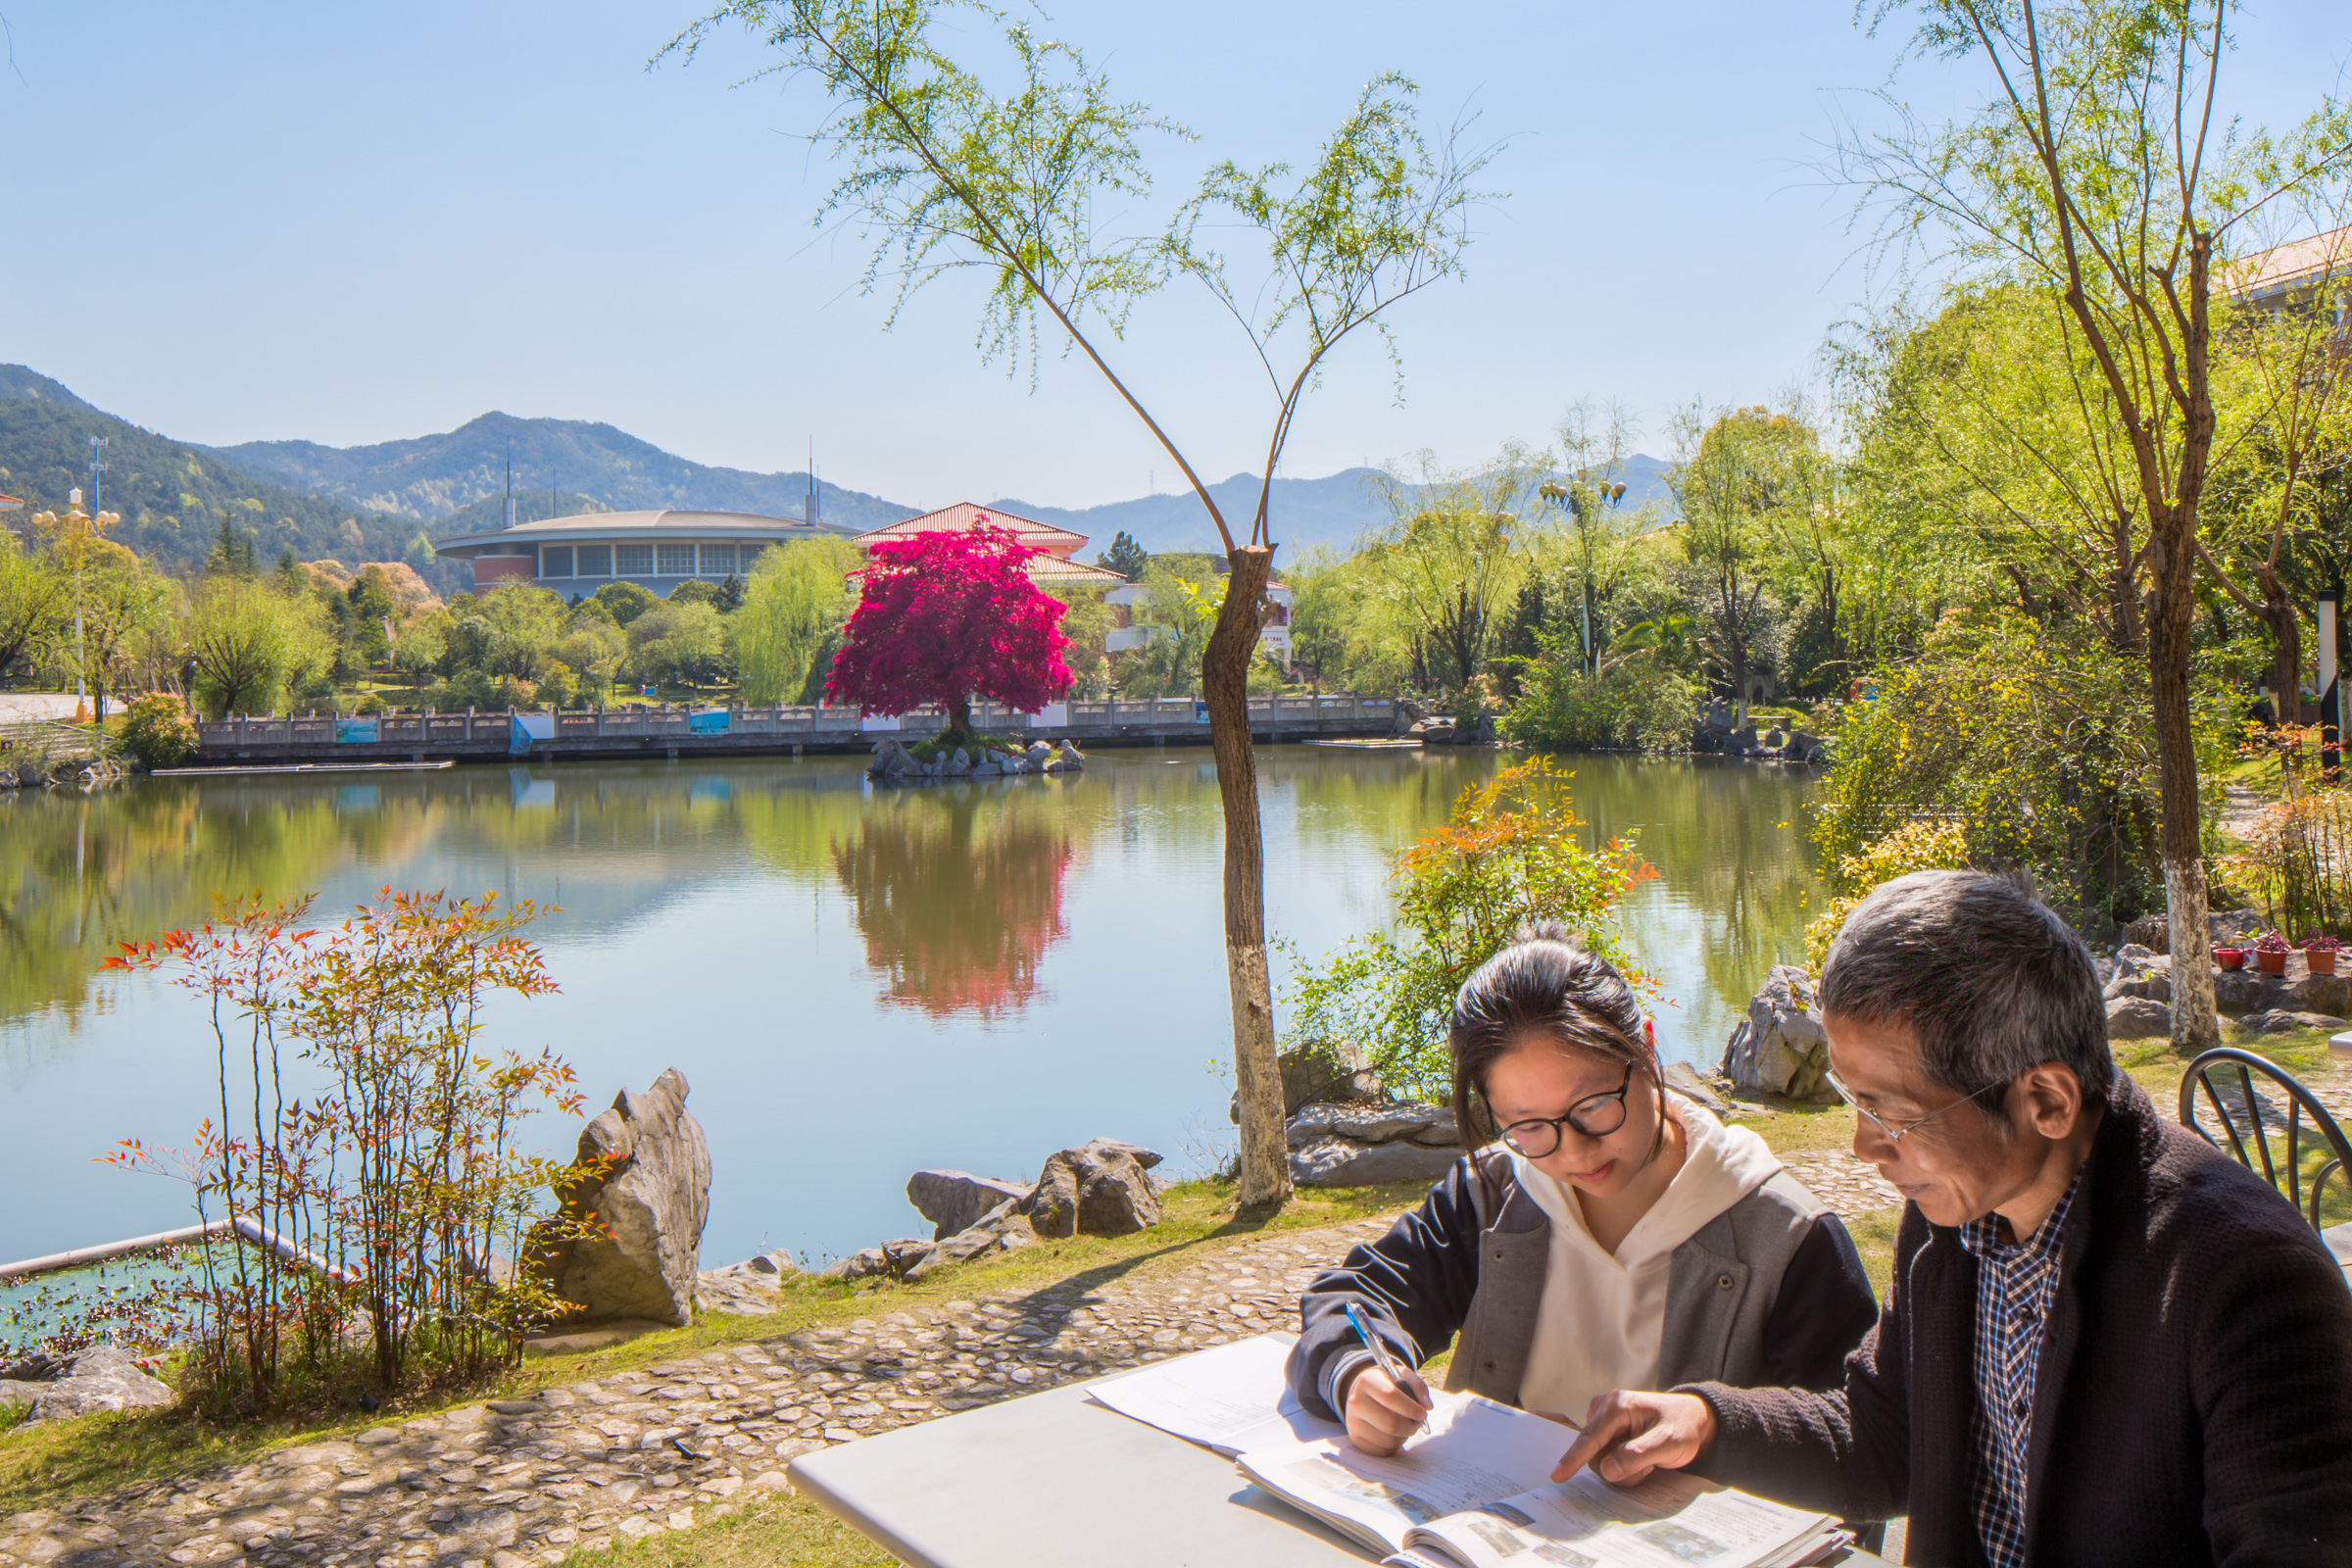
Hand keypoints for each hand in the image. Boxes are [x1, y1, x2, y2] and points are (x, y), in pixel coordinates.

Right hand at [1343, 1362, 1433, 1456]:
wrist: (1364, 1393)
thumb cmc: (1388, 1385)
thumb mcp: (1402, 1376)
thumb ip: (1418, 1387)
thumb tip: (1426, 1406)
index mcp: (1367, 1381)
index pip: (1390, 1396)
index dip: (1410, 1408)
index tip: (1423, 1413)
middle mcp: (1355, 1401)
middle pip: (1390, 1423)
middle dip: (1410, 1426)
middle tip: (1417, 1423)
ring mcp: (1352, 1422)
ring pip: (1388, 1440)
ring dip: (1403, 1436)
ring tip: (1405, 1426)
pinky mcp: (1355, 1439)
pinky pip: (1381, 1451)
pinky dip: (1394, 1446)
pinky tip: (1394, 1434)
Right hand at [1551, 1390, 1716, 1485]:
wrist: (1695, 1421)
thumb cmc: (1684, 1427)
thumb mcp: (1668, 1443)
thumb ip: (1637, 1455)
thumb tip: (1607, 1470)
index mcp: (1618, 1406)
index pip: (1590, 1436)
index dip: (1573, 1458)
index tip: (1557, 1475)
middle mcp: (1605, 1409)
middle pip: (1595, 1454)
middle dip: (1619, 1469)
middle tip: (1648, 1468)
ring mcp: (1605, 1421)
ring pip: (1599, 1460)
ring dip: (1624, 1471)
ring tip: (1648, 1463)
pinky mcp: (1608, 1433)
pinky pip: (1604, 1459)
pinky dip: (1623, 1467)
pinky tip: (1642, 1462)